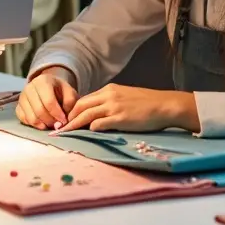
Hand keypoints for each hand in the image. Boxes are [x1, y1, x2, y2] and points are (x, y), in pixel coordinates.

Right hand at [15, 68, 78, 129]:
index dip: (57, 114)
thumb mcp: (70, 93)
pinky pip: (25, 121)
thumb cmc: (60, 91)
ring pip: (31, 118)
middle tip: (58, 125)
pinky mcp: (18, 108)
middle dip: (51, 121)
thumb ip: (69, 103)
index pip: (49, 101)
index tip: (64, 121)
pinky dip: (35, 125)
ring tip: (51, 124)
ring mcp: (21, 98)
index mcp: (43, 81)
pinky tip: (43, 123)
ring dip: (43, 125)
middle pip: (39, 111)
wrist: (49, 88)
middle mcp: (29, 88)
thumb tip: (63, 120)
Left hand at [56, 84, 197, 133]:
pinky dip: (91, 129)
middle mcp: (108, 96)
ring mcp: (114, 107)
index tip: (65, 119)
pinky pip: (98, 124)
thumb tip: (97, 113)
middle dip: (68, 117)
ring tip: (64, 133)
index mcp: (109, 90)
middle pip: (80, 105)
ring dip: (73, 125)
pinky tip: (87, 134)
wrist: (165, 105)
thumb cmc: (147, 103)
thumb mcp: (125, 96)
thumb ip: (110, 102)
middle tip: (59, 128)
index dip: (73, 110)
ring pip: (85, 115)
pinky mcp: (120, 118)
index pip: (84, 99)